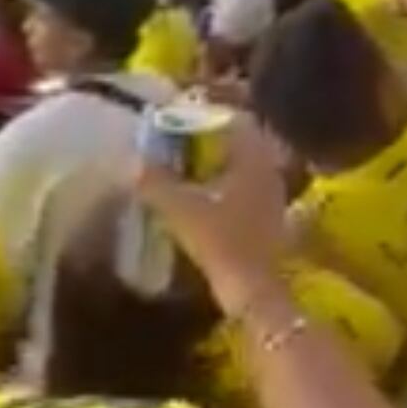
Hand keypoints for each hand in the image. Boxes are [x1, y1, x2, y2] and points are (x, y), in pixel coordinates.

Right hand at [135, 114, 294, 305]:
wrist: (253, 290)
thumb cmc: (220, 242)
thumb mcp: (180, 208)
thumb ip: (156, 182)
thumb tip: (133, 162)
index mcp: (252, 159)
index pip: (231, 121)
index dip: (203, 117)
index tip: (178, 119)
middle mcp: (268, 171)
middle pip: (239, 143)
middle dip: (210, 141)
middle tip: (179, 142)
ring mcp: (274, 195)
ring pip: (244, 167)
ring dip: (219, 165)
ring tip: (188, 169)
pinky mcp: (271, 217)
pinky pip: (247, 188)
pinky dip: (227, 186)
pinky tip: (206, 197)